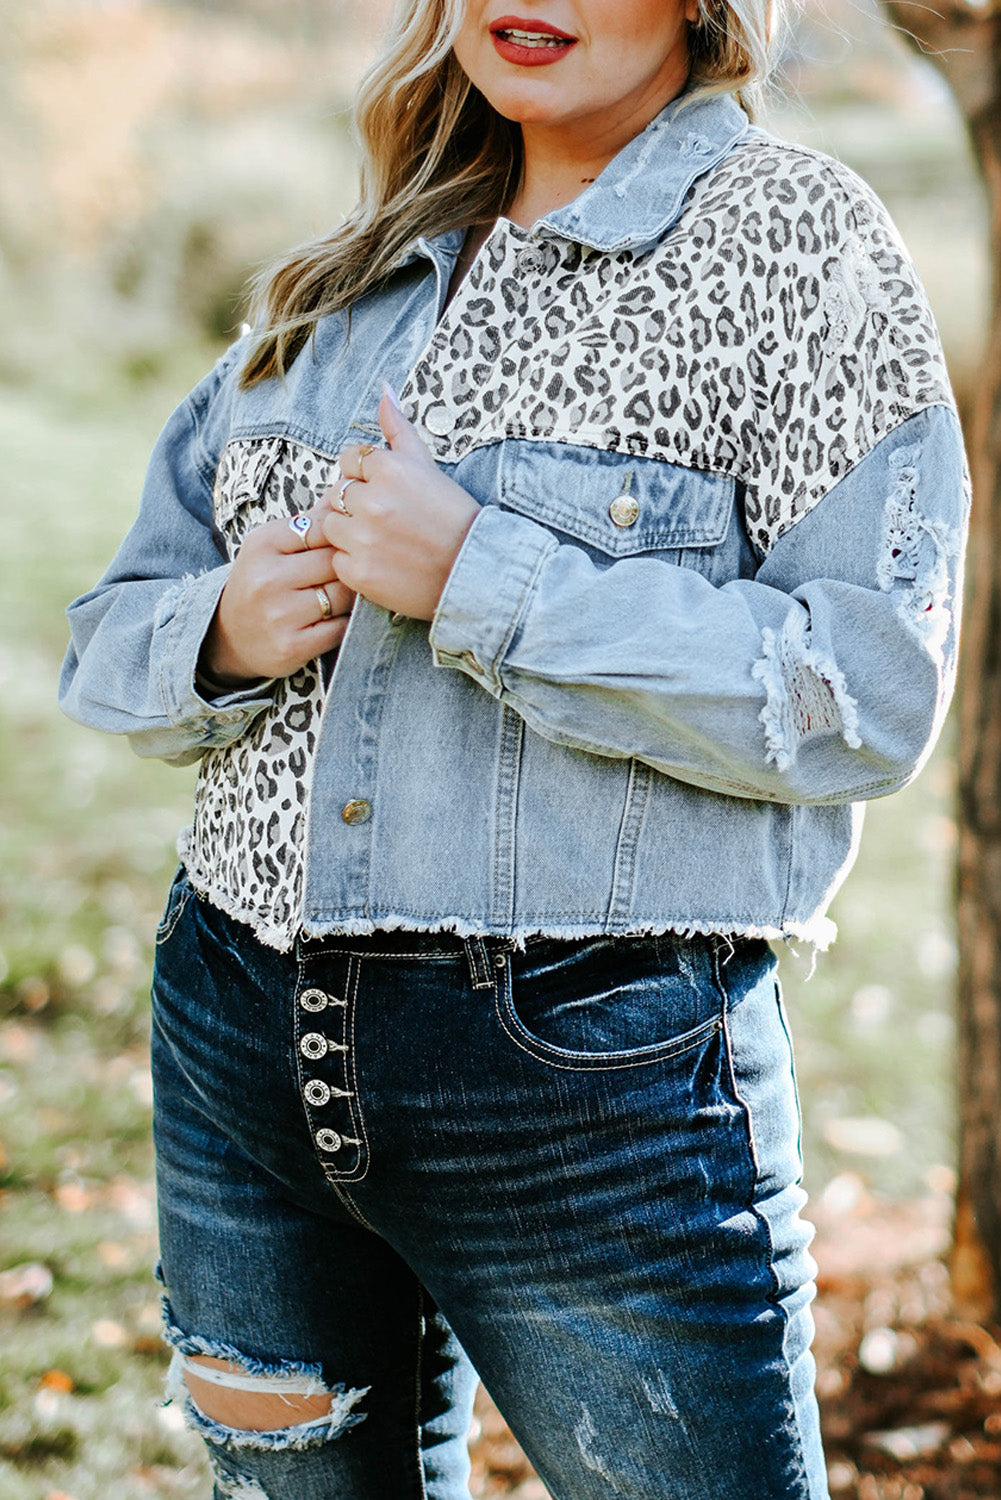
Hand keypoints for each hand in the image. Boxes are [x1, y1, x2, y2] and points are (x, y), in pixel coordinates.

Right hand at [200, 497, 355, 686]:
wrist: (230, 636)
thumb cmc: (262, 582)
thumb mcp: (271, 546)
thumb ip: (308, 525)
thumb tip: (348, 498)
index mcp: (262, 544)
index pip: (323, 527)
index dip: (343, 535)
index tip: (346, 543)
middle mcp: (267, 578)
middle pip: (336, 561)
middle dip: (350, 566)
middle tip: (355, 571)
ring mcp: (279, 614)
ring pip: (342, 595)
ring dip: (351, 596)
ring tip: (345, 595)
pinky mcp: (292, 646)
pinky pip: (340, 628)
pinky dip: (346, 623)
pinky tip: (338, 619)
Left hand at [322, 386, 480, 620]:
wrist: (473, 570)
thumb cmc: (452, 517)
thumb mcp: (426, 466)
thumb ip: (399, 428)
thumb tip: (384, 389)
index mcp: (389, 469)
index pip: (349, 461)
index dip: (365, 478)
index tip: (387, 494)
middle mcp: (372, 501)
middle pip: (337, 493)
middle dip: (356, 505)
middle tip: (388, 520)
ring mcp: (363, 538)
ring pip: (332, 526)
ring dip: (350, 533)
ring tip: (383, 541)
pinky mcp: (359, 572)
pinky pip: (338, 560)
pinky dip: (356, 563)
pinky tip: (383, 562)